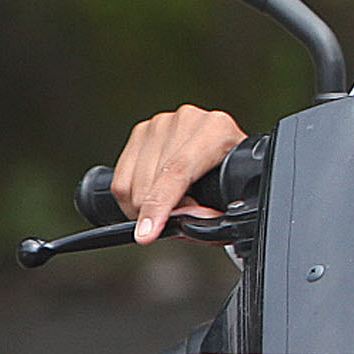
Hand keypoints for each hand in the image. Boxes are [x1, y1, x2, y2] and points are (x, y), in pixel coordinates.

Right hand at [112, 106, 247, 243]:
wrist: (228, 153)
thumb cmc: (233, 176)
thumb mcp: (230, 199)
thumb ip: (207, 214)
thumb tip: (180, 220)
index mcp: (217, 130)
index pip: (178, 170)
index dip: (160, 204)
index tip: (148, 232)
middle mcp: (188, 120)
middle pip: (151, 181)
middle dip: (156, 213)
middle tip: (177, 220)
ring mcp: (162, 123)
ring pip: (130, 184)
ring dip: (142, 208)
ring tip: (167, 209)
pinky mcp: (142, 131)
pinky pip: (120, 180)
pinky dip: (129, 201)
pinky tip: (150, 202)